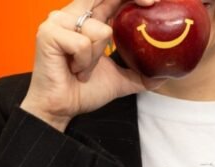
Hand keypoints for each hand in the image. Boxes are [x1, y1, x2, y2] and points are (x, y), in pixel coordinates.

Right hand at [20, 0, 164, 131]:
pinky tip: (73, 69)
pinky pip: (84, 43)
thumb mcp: (119, 80)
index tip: (154, 1)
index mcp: (88, 19)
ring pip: (101, 30)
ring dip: (97, 58)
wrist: (60, 109)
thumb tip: (165, 76)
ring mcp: (59, 21)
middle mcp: (73, 14)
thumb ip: (140, 74)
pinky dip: (84, 62)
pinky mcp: (49, 32)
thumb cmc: (82, 91)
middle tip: (151, 3)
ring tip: (82, 69)